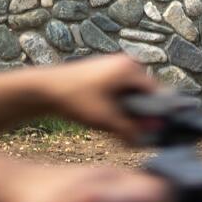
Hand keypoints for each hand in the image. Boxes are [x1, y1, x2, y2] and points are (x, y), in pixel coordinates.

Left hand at [34, 53, 158, 142]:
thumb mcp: (106, 120)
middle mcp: (126, 62)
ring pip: (132, 92)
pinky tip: (109, 116)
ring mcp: (115, 64)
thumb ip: (131, 130)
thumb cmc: (75, 100)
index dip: (156, 114)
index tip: (150, 131)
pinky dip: (119, 102)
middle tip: (133, 131)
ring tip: (118, 124)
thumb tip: (147, 140)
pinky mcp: (105, 70)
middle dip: (141, 112)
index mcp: (131, 69)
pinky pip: (121, 88)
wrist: (45, 89)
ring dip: (129, 109)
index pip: (157, 93)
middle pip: (145, 92)